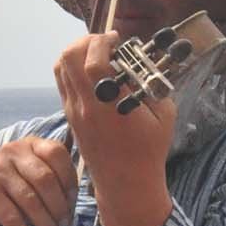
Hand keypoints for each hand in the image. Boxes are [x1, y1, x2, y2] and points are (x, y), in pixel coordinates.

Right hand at [0, 133, 78, 225]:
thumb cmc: (20, 184)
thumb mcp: (36, 173)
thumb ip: (57, 182)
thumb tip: (73, 213)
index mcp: (33, 144)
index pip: (57, 154)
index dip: (69, 180)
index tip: (74, 203)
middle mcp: (13, 151)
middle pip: (44, 180)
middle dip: (59, 207)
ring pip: (29, 201)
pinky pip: (11, 219)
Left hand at [54, 31, 173, 225]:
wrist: (125, 184)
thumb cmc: (148, 152)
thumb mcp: (164, 116)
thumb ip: (154, 85)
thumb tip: (145, 62)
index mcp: (110, 105)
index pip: (92, 61)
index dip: (103, 42)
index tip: (118, 40)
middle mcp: (86, 106)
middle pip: (68, 58)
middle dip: (87, 41)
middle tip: (106, 44)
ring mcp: (74, 111)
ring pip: (60, 67)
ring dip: (77, 52)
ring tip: (98, 54)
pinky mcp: (70, 116)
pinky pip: (63, 82)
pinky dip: (74, 68)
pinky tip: (93, 72)